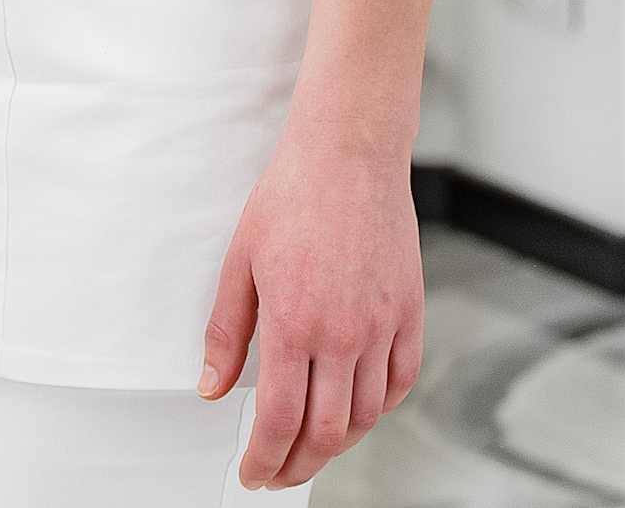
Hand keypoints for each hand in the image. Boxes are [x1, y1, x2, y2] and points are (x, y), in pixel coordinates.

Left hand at [203, 136, 423, 487]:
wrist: (348, 153)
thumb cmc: (290, 197)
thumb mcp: (240, 262)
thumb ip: (227, 332)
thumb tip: (212, 387)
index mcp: (293, 322)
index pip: (279, 420)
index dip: (264, 458)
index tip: (252, 472)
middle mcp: (343, 333)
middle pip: (325, 433)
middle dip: (297, 466)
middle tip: (277, 472)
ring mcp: (383, 326)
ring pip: (365, 416)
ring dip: (336, 444)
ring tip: (311, 446)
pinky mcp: (411, 313)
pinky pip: (401, 383)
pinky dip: (378, 408)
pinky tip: (356, 409)